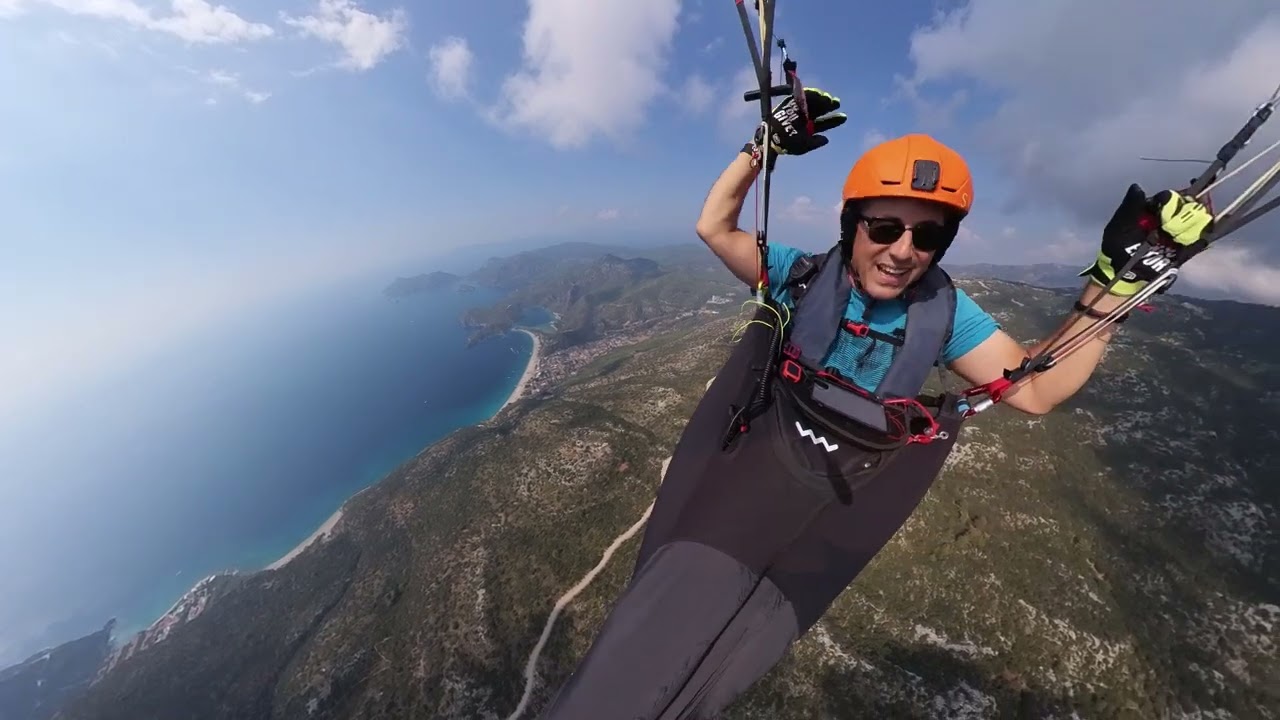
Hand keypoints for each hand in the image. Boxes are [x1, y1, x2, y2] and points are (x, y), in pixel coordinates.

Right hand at [745, 87, 846, 169]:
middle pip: (821, 109)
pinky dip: (810, 93)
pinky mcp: (792, 102)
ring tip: (828, 99)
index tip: (844, 116)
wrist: (771, 137)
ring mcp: (799, 109)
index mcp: (810, 128)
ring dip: (821, 98)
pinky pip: (802, 95)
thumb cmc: (786, 144)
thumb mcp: (803, 146)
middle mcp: (806, 117)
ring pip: (814, 101)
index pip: (824, 123)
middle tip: (836, 103)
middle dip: (829, 105)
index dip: (834, 120)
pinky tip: (818, 94)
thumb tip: (826, 139)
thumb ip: (815, 143)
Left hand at [1081, 184, 1213, 295]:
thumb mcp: (1119, 226)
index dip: (1172, 200)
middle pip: (1187, 207)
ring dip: (1190, 226)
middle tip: (1169, 226)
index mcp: (1153, 210)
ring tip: (1174, 235)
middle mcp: (1168, 219)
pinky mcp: (1184, 250)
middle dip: (1181, 214)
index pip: (1170, 197)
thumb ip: (1129, 207)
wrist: (1122, 274)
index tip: (1165, 209)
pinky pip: (1200, 241)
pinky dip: (1200, 240)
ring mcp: (1178, 234)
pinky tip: (1195, 240)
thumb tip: (1137, 187)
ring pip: (1197, 221)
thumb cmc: (1117, 248)